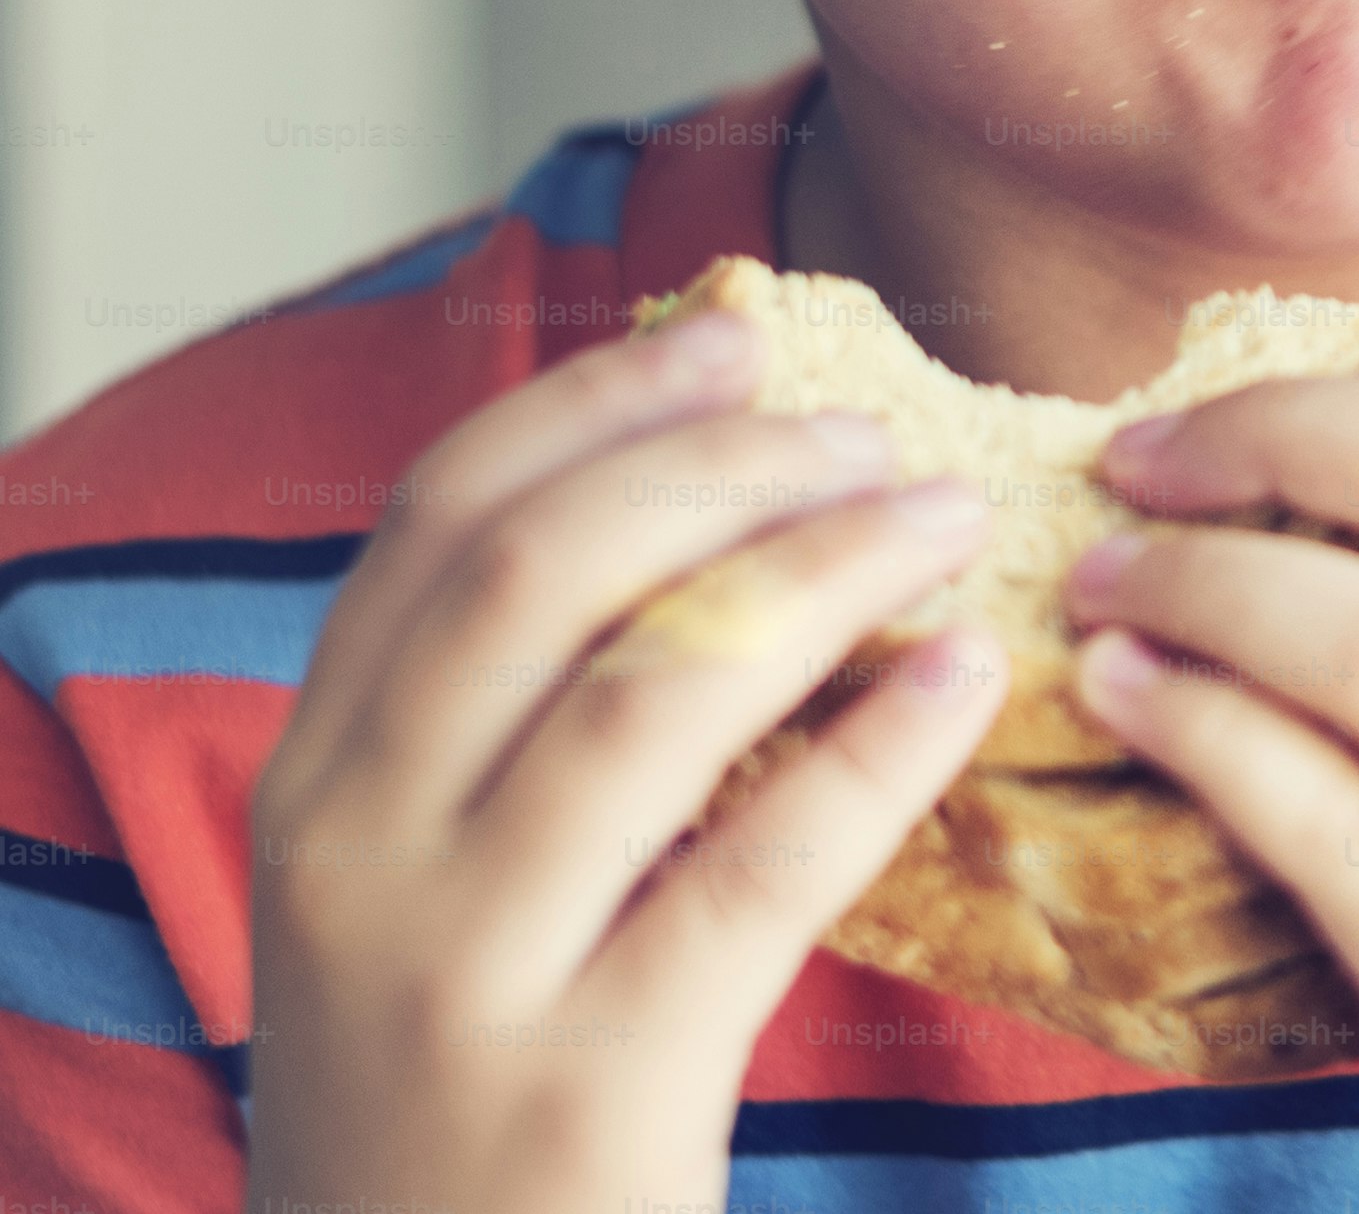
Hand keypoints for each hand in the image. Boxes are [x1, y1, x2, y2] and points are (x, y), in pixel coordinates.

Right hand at [247, 312, 1003, 1213]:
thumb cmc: (462, 1088)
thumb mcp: (420, 885)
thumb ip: (505, 717)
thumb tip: (705, 505)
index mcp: (318, 777)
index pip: (441, 517)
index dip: (596, 400)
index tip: (737, 335)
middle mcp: (354, 855)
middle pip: (545, 570)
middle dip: (725, 465)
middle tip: (870, 430)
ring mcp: (456, 978)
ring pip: (654, 690)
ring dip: (822, 568)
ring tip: (942, 517)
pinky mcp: (584, 1098)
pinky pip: (758, 872)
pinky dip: (879, 749)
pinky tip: (966, 673)